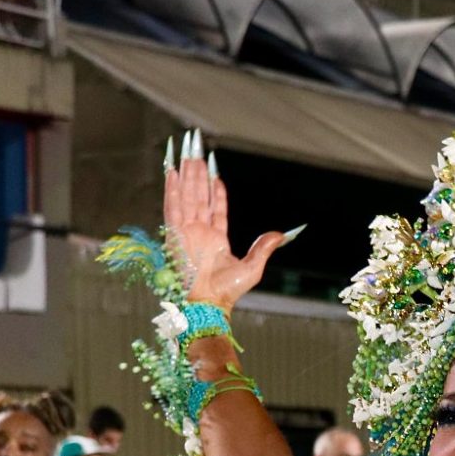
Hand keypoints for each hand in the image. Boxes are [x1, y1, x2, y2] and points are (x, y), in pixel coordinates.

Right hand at [163, 130, 291, 311]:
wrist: (207, 301)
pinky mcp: (174, 233)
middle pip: (198, 197)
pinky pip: (172, 205)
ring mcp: (186, 231)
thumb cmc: (227, 290)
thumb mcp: (252, 266)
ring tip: (189, 156)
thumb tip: (282, 234)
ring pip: (187, 196)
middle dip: (198, 176)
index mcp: (215, 239)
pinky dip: (172, 188)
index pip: (215, 209)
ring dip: (187, 176)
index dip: (214, 191)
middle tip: (198, 154)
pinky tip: (172, 171)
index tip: (214, 174)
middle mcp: (199, 232)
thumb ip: (264, 247)